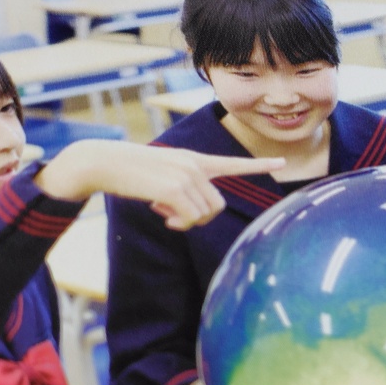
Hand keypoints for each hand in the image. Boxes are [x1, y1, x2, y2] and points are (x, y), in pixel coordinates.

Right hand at [34, 140, 284, 229]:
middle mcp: (194, 164)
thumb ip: (182, 193)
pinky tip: (158, 211)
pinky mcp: (175, 186)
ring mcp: (186, 174)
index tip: (282, 162)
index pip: (233, 163)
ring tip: (161, 210)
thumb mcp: (161, 180)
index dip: (258, 166)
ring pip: (204, 214)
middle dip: (198, 218)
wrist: (103, 162)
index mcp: (194, 161)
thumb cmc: (129, 174)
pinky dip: (177, 223)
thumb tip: (190, 218)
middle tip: (172, 216)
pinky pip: (189, 217)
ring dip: (184, 221)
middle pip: (217, 206)